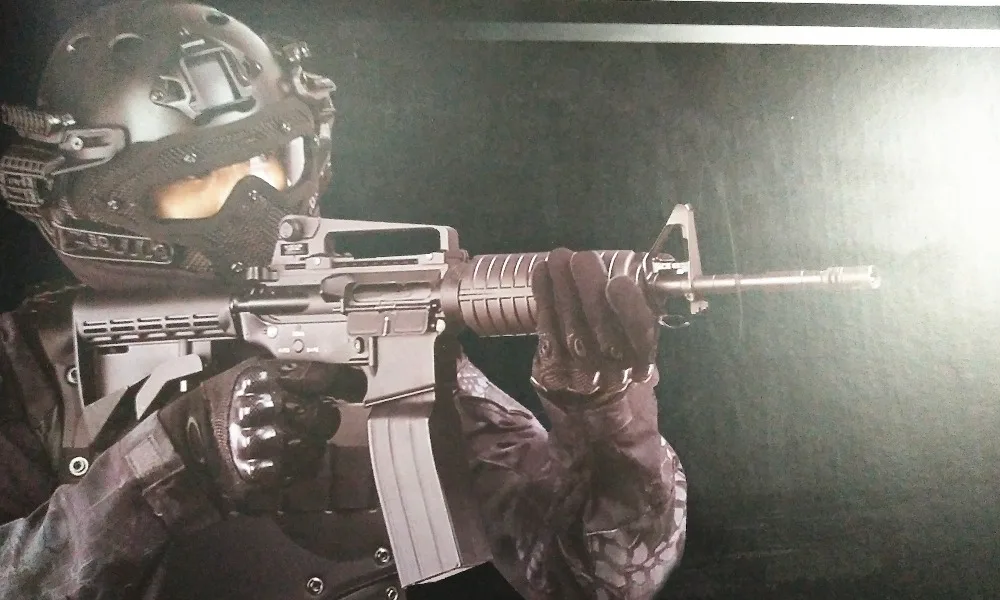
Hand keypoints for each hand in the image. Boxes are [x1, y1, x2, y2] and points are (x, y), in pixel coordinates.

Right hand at [158, 359, 341, 510]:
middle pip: (324, 415)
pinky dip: (297, 467)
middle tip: (312, 417)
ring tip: (290, 439)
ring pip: (315, 446)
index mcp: (264, 378)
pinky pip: (300, 472)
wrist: (182, 449)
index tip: (355, 386)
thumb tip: (327, 375)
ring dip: (309, 443)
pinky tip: (282, 458)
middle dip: (323, 417)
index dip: (346, 382)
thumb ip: (285, 373)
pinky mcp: (263, 475)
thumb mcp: (243, 374)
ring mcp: (266, 444)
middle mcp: (267, 409)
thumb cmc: (214, 408)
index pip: (323, 377)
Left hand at [530, 248, 657, 402]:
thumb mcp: (641, 344)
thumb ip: (641, 309)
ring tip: (558, 257)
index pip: (641, 334)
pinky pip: (546, 330)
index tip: (618, 282)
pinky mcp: (552, 372)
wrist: (598, 423)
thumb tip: (640, 265)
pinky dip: (543, 298)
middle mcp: (612, 372)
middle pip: (599, 327)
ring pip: (570, 326)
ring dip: (561, 287)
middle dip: (588, 289)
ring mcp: (579, 375)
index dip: (629, 308)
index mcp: (641, 361)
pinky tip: (541, 273)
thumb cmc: (621, 369)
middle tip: (582, 258)